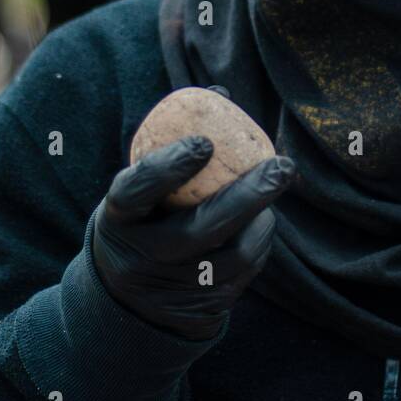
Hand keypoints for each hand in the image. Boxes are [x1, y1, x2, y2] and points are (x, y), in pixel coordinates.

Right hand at [92, 136, 294, 340]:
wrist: (129, 304)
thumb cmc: (142, 222)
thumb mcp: (140, 191)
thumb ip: (174, 145)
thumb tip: (220, 92)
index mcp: (118, 219)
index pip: (137, 191)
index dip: (169, 167)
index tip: (204, 142)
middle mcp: (141, 258)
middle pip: (200, 229)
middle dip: (248, 195)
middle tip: (282, 165)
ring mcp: (171, 288)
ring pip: (231, 254)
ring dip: (262, 219)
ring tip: (274, 189)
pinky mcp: (200, 308)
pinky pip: (242, 273)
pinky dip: (259, 242)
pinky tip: (262, 221)